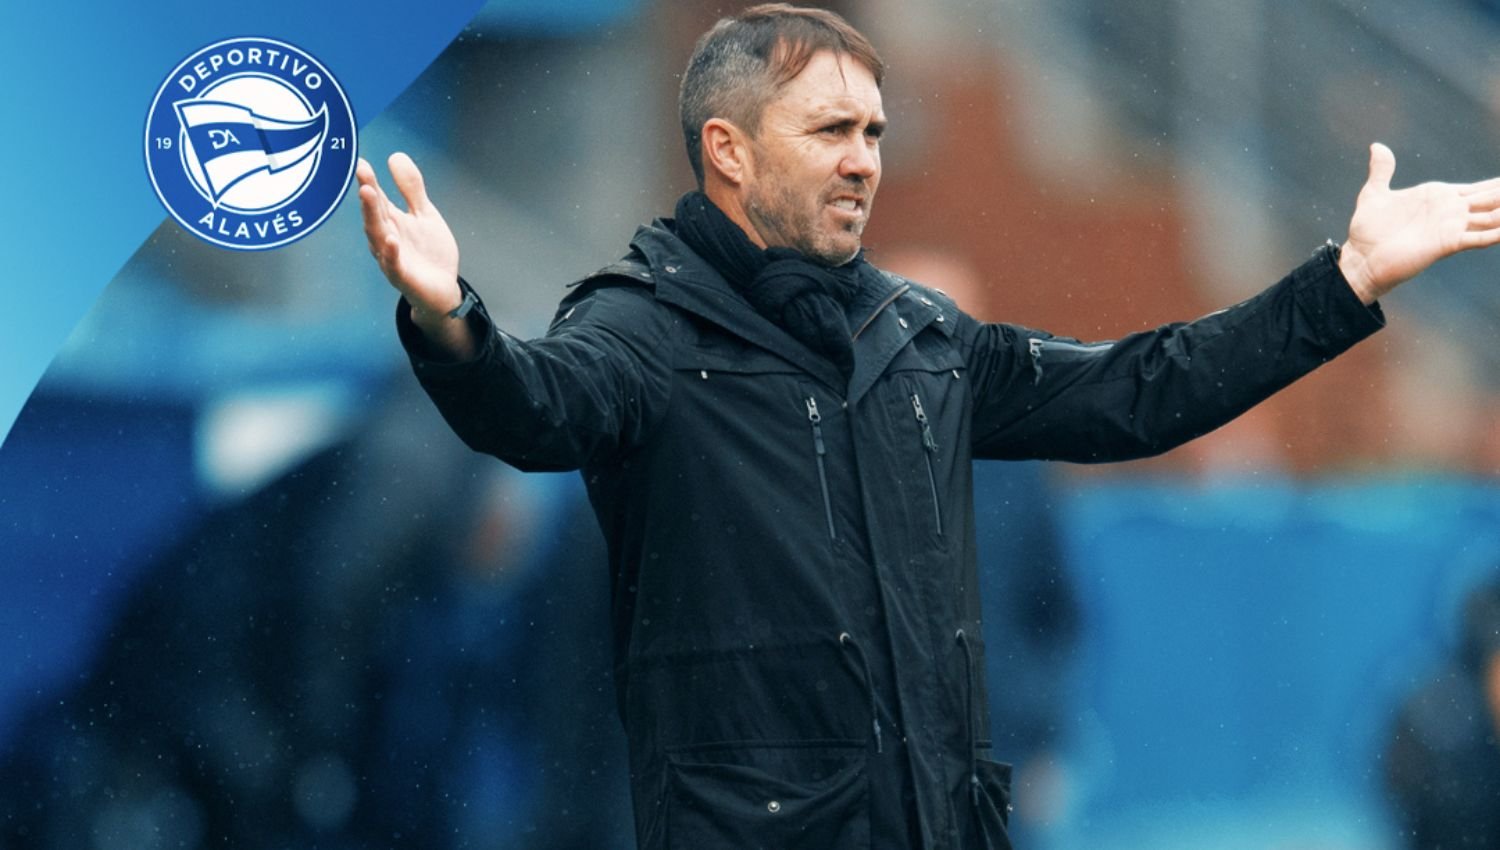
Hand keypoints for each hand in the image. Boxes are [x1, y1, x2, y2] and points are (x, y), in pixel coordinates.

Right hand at [357, 152, 461, 318]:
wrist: (442, 290)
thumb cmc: (428, 252)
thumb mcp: (424, 214)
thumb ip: (411, 188)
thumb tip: (395, 156)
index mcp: (390, 221)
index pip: (377, 198)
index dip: (369, 180)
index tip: (360, 161)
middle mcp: (386, 237)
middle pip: (374, 214)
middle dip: (368, 194)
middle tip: (362, 173)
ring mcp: (392, 258)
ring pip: (378, 236)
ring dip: (371, 216)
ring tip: (368, 194)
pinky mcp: (403, 277)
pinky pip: (393, 265)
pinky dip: (390, 253)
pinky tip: (391, 240)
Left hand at [1339, 143, 1499, 303]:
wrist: (1359, 258)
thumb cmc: (1367, 230)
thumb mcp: (1374, 193)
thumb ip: (1382, 170)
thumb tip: (1377, 146)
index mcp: (1440, 197)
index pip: (1480, 188)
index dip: (1499, 183)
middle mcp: (1452, 212)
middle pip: (1493, 199)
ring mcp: (1452, 227)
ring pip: (1493, 216)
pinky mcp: (1448, 243)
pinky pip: (1480, 237)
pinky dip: (1497, 233)